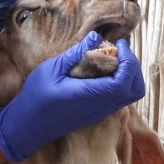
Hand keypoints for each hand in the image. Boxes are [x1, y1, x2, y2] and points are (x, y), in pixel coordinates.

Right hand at [0, 31, 145, 161]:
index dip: (128, 61)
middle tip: (119, 51)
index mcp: (88, 95)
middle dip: (133, 67)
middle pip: (135, 89)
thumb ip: (76, 54)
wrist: (28, 126)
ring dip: (128, 74)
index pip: (124, 82)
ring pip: (130, 95)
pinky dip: (120, 82)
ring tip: (111, 59)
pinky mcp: (97, 113)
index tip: (119, 45)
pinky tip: (102, 70)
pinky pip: (119, 98)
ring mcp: (100, 111)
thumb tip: (95, 37)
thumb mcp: (51, 70)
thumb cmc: (35, 98)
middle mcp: (99, 106)